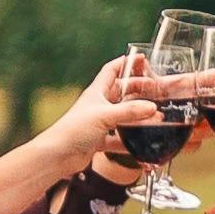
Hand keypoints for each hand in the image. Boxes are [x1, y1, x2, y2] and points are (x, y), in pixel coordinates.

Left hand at [40, 48, 167, 173]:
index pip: (112, 70)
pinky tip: (142, 144)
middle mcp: (98, 106)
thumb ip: (129, 112)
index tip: (141, 59)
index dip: (125, 62)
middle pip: (122, 92)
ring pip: (123, 116)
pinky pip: (119, 139)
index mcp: (97, 92)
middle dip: (139, 90)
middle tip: (156, 90)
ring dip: (138, 117)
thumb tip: (152, 108)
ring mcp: (99, 123)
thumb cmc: (73, 129)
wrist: (57, 155)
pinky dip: (131, 142)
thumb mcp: (104, 116)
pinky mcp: (99, 141)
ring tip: (156, 116)